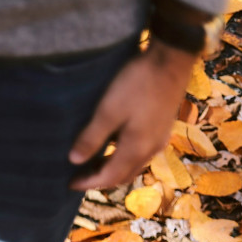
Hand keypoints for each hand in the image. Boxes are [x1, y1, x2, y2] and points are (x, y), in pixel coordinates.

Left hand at [69, 40, 196, 190]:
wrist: (172, 58)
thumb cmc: (138, 83)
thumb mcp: (109, 110)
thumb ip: (92, 137)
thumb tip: (74, 161)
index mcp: (137, 149)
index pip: (109, 177)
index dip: (88, 183)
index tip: (69, 184)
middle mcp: (151, 149)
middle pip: (123, 175)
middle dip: (100, 179)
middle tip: (79, 177)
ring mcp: (159, 138)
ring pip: (133, 165)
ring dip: (113, 169)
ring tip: (92, 164)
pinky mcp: (162, 126)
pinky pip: (140, 153)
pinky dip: (123, 157)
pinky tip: (112, 147)